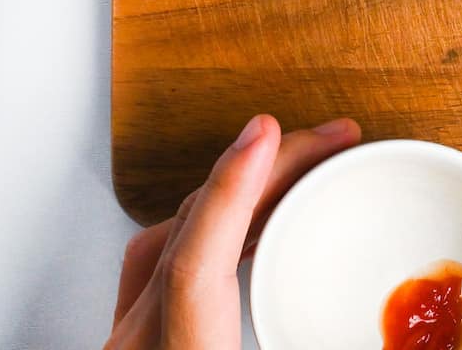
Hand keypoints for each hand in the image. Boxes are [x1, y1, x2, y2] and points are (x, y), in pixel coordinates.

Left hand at [105, 114, 361, 348]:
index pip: (195, 272)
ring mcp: (132, 339)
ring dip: (244, 187)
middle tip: (329, 137)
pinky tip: (256, 215)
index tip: (265, 133)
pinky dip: (216, 222)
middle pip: (190, 235)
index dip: (231, 191)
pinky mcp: (138, 335)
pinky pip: (166, 259)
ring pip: (175, 237)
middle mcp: (141, 347)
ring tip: (306, 163)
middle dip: (264, 169)